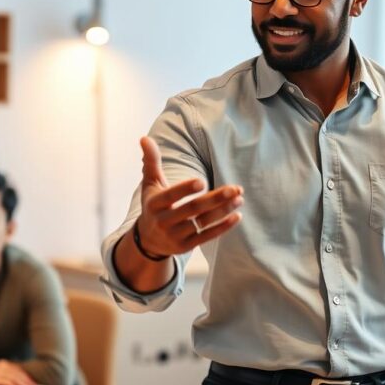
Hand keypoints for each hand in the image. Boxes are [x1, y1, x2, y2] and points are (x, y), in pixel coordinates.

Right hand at [0, 359, 35, 384]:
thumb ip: (3, 373)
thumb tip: (14, 380)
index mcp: (2, 363)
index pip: (18, 369)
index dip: (26, 376)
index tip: (31, 381)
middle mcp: (2, 365)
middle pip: (18, 373)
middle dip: (26, 380)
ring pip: (14, 378)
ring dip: (22, 384)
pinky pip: (7, 382)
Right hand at [137, 136, 242, 256]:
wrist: (148, 240)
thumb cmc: (153, 205)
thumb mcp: (150, 184)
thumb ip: (151, 161)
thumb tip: (145, 137)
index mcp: (154, 204)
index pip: (171, 196)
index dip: (185, 189)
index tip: (202, 180)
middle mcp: (164, 221)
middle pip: (192, 209)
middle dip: (215, 199)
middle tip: (235, 188)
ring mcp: (175, 235)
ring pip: (203, 223)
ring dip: (223, 211)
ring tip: (239, 198)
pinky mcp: (186, 246)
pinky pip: (207, 237)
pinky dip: (223, 227)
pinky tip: (237, 216)